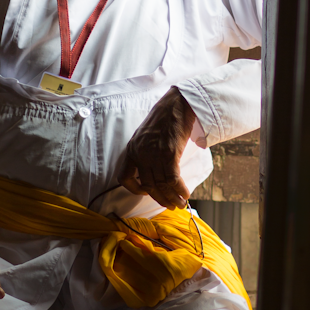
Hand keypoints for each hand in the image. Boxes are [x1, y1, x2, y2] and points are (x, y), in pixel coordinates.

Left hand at [121, 86, 196, 209]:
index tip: (145, 192)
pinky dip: (179, 189)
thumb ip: (147, 151)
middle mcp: (140, 154)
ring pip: (161, 184)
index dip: (134, 189)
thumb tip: (156, 169)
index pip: (124, 177)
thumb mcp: (147, 135)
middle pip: (148, 185)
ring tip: (180, 203)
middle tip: (170, 205)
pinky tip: (185, 194)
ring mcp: (154, 155)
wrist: (177, 104)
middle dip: (160, 198)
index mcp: (132, 149)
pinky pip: (173, 179)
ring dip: (172, 197)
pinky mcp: (169, 154)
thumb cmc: (165, 117)